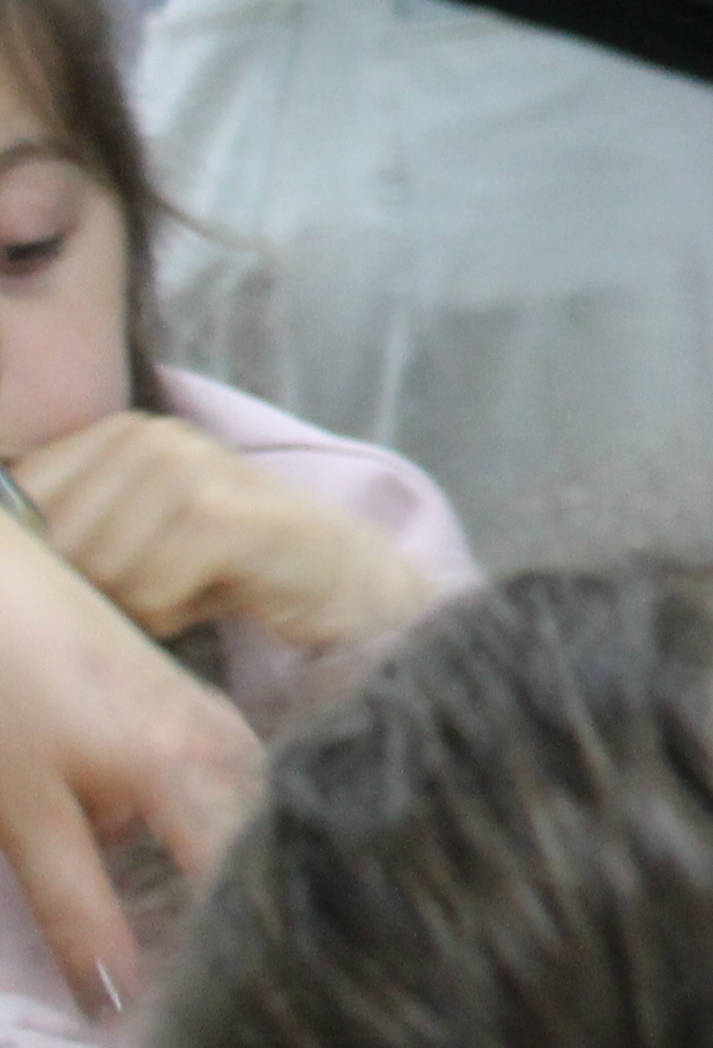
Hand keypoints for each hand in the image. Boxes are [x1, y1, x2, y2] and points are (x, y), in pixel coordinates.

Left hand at [0, 523, 259, 1014]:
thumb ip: (81, 914)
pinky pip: (240, 800)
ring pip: (262, 828)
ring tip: (232, 957)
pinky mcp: (201, 718)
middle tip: (247, 1004)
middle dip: (264, 927)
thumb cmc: (2, 695)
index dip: (247, 961)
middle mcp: (236, 748)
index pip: (253, 889)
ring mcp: (226, 727)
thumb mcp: (28, 821)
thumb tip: (123, 1010)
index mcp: (200, 775)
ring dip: (248, 888)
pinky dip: (229, 849)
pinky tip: (202, 887)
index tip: (233, 1027)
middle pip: (276, 859)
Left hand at [19, 412, 436, 654]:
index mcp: (117, 434)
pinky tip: (216, 595)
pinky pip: (149, 590)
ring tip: (191, 587)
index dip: (50, 564)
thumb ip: (71, 529)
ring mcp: (188, 467)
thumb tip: (13, 553)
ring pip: (99, 572)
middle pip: (55, 547)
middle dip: (98, 589)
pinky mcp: (222, 512)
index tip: (113, 573)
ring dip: (140, 606)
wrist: (344, 572)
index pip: (21, 506)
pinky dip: (173, 614)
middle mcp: (148, 436)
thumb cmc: (225, 565)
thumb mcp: (136, 536)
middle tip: (163, 584)